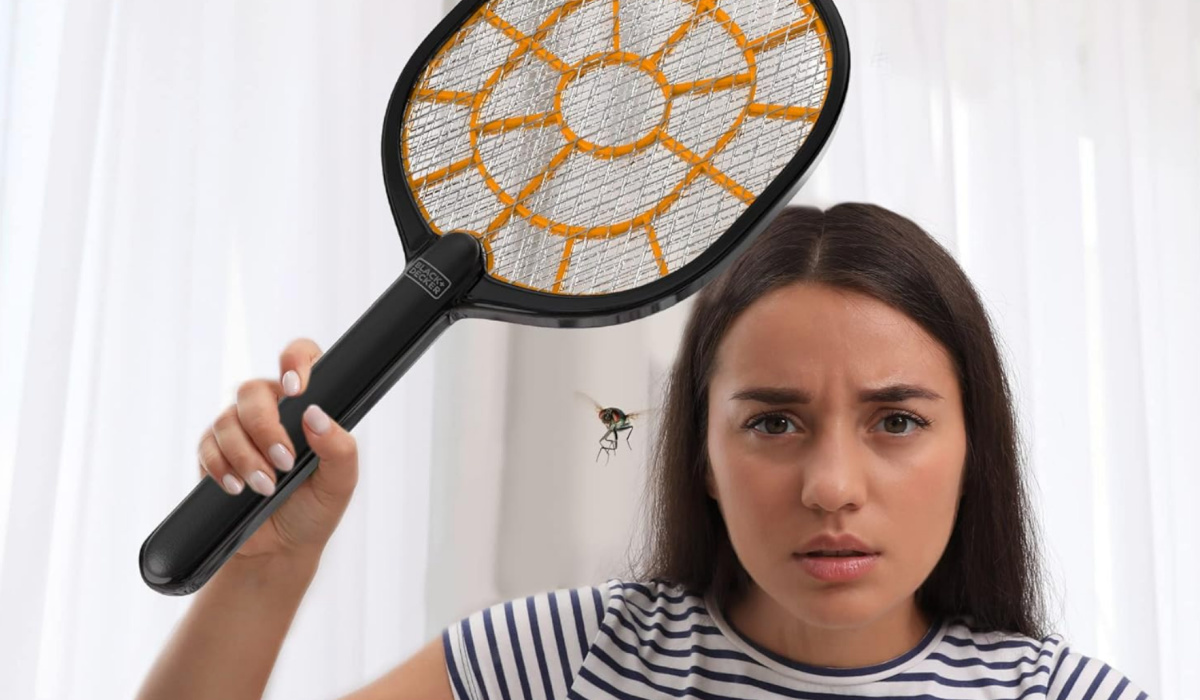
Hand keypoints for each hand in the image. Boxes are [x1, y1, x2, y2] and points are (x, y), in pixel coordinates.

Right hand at [196, 338, 358, 563]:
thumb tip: (316, 415)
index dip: (295, 360)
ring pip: (227, 419)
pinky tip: (237, 488)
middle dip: (265, 428)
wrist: (279, 549)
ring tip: (266, 487)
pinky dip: (221, 467)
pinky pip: (207, 445)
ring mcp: (239, 428)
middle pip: (252, 390)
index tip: (296, 389)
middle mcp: (271, 409)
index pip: (300, 358)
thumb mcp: (340, 482)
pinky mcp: (213, 451)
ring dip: (246, 456)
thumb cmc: (314, 509)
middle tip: (284, 462)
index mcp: (305, 405)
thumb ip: (339, 448)